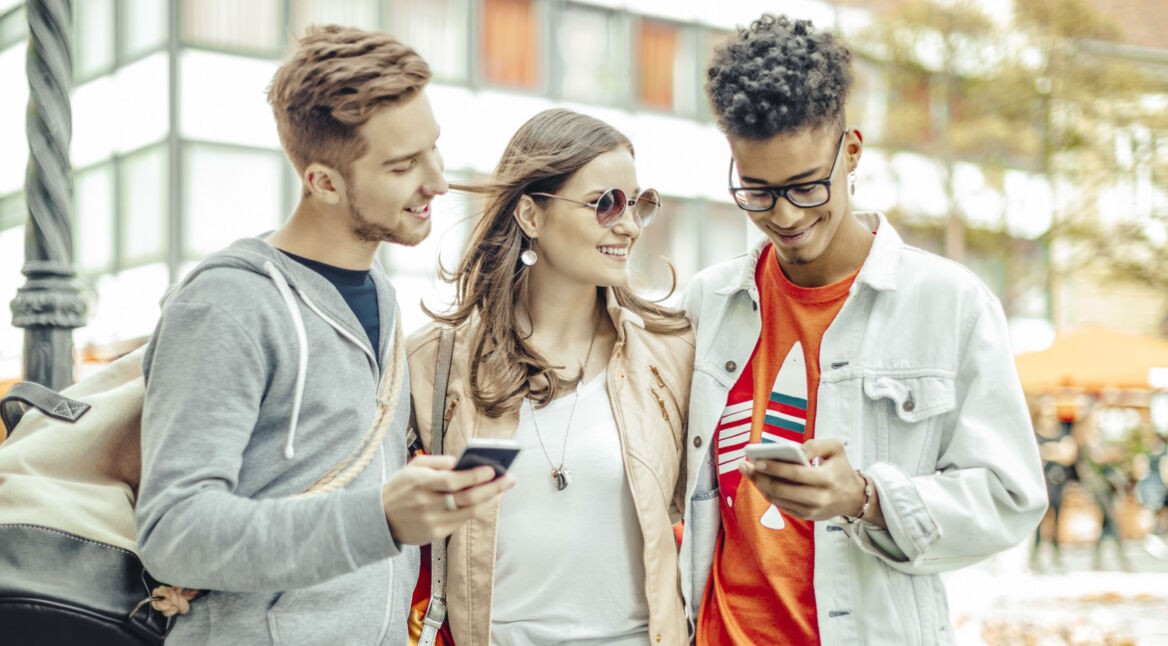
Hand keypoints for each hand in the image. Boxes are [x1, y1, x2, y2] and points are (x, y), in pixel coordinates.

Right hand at [382, 454, 515, 544]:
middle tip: (510, 478)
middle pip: (467, 498)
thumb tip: (466, 462)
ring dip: (491, 500)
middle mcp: (427, 504)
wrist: (379, 519)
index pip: (453, 481)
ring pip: (470, 512)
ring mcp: (432, 521)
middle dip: (493, 488)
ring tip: (503, 488)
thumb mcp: (414, 467)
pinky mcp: (436, 535)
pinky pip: (463, 522)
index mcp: (421, 483)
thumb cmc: (401, 487)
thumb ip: (439, 462)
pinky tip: (487, 500)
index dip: (475, 476)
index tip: (493, 469)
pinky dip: (478, 510)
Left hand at [739, 438, 881, 524]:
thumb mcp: (836, 448)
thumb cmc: (841, 468)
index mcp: (826, 479)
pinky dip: (768, 493)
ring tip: (748, 472)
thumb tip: (794, 450)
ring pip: (778, 499)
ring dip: (760, 485)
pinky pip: (781, 505)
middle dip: (759, 478)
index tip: (757, 461)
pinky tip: (759, 482)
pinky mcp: (805, 516)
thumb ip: (815, 444)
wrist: (854, 497)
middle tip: (744, 465)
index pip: (796, 474)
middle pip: (782, 489)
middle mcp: (819, 498)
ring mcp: (811, 510)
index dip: (774, 468)